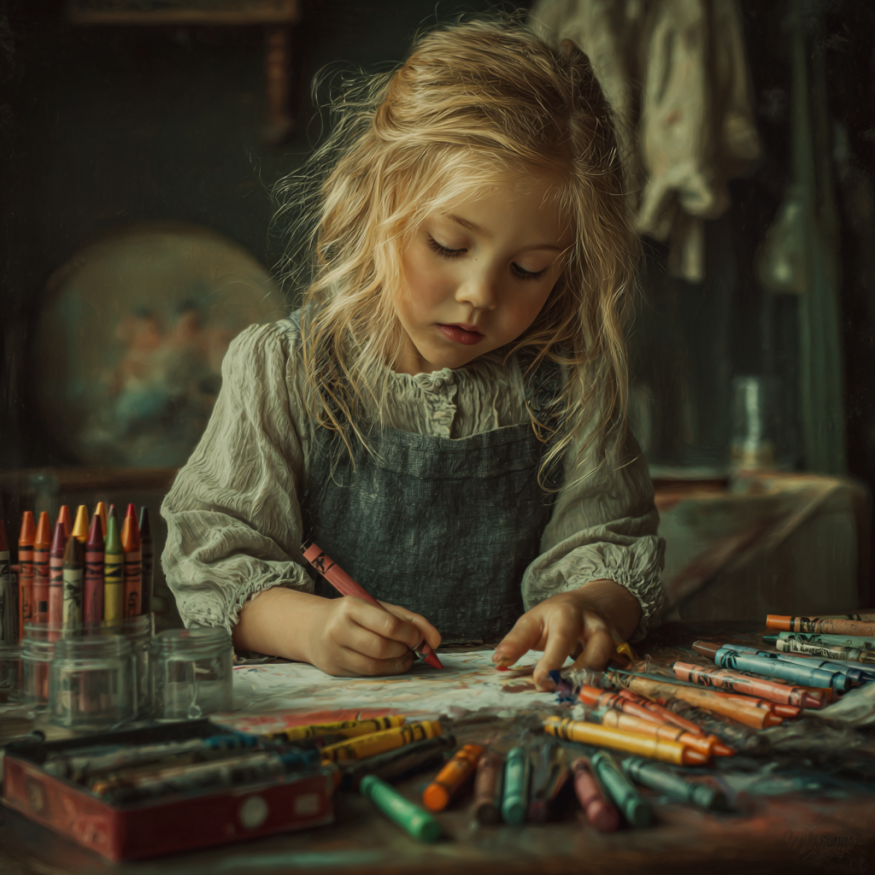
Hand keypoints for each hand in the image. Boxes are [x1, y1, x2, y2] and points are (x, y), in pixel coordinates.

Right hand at [304, 596, 440, 677]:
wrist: (313, 627)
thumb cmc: (354, 616)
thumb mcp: (378, 609)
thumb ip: (410, 620)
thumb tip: (435, 641)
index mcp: (351, 607)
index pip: (388, 625)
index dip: (410, 635)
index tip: (418, 637)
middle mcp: (338, 629)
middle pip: (382, 648)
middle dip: (404, 650)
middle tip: (412, 647)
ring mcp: (334, 651)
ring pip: (375, 665)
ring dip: (397, 663)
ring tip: (404, 655)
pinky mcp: (334, 669)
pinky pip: (367, 675)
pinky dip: (386, 670)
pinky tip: (391, 663)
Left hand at [491, 580, 640, 690]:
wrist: (588, 604)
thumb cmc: (553, 617)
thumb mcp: (532, 621)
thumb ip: (516, 641)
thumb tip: (498, 661)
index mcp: (568, 614)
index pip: (562, 639)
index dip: (552, 663)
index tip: (540, 682)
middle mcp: (594, 625)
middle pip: (598, 648)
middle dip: (582, 672)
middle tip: (562, 691)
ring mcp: (612, 639)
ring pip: (612, 661)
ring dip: (595, 681)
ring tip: (576, 697)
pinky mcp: (620, 653)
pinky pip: (618, 671)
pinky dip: (605, 685)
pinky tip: (590, 697)